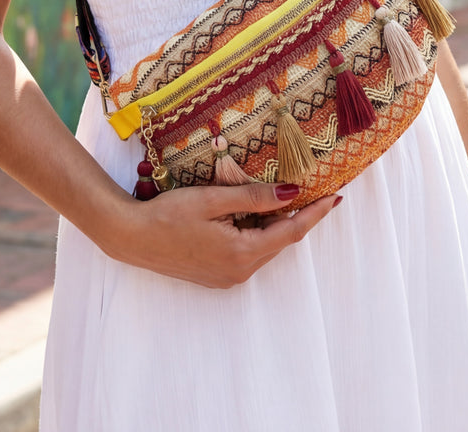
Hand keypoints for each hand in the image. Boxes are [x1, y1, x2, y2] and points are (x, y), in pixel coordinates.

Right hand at [101, 182, 340, 288]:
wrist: (131, 237)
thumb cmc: (168, 214)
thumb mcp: (214, 199)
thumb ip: (254, 197)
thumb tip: (291, 193)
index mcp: (242, 254)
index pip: (291, 232)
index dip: (315, 214)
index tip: (336, 198)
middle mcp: (239, 272)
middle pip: (279, 241)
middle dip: (296, 216)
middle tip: (314, 190)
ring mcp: (227, 277)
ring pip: (264, 247)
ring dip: (275, 224)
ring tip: (284, 198)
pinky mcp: (216, 275)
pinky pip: (248, 252)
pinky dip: (256, 233)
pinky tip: (252, 214)